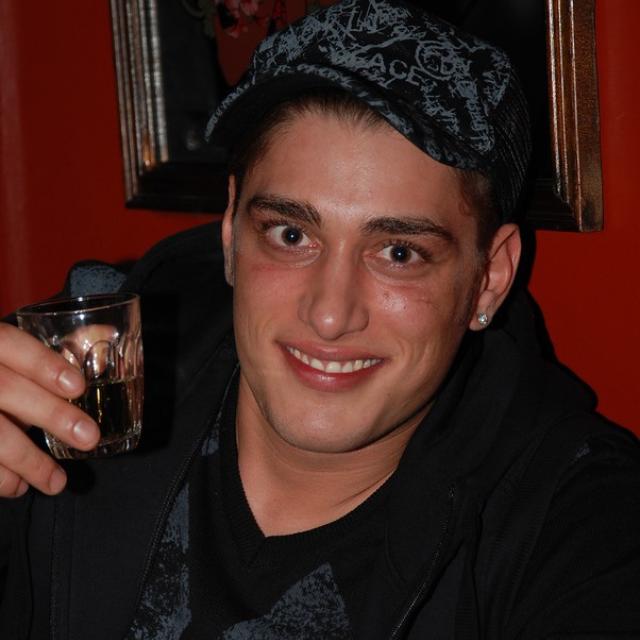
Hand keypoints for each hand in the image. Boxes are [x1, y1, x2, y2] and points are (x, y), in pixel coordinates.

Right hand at [0, 323, 100, 496]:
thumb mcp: (6, 351)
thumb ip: (47, 351)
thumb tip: (103, 341)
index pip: (10, 343)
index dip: (43, 364)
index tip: (78, 386)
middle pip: (6, 390)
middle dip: (51, 414)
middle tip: (90, 437)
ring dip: (26, 461)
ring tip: (57, 482)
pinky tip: (18, 486)